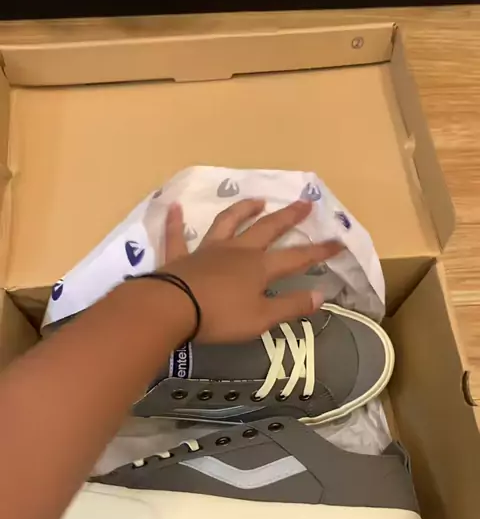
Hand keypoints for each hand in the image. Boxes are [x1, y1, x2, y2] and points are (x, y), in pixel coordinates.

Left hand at [160, 198, 341, 342]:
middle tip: (304, 203)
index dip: (319, 251)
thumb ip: (290, 306)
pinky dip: (175, 221)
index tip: (338, 242)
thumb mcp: (261, 318)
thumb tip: (321, 294)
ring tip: (257, 200)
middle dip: (288, 217)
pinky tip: (173, 207)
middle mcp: (237, 252)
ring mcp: (208, 250)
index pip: (297, 258)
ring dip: (243, 210)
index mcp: (259, 268)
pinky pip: (177, 235)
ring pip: (228, 223)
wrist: (171, 308)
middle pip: (267, 229)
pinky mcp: (181, 256)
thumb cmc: (220, 317)